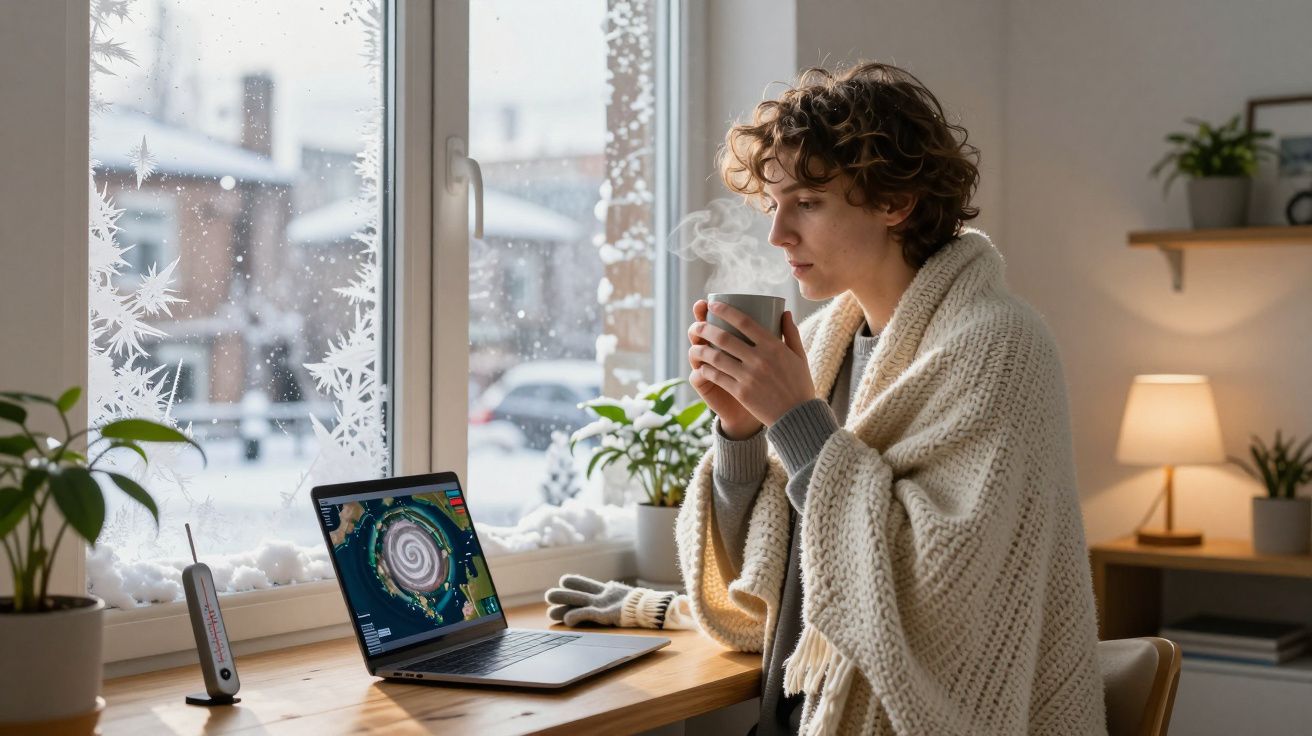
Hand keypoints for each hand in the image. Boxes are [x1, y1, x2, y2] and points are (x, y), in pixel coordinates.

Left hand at [545, 575, 677, 628]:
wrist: (652, 608)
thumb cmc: (640, 605)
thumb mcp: (623, 595)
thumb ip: (612, 593)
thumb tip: (607, 591)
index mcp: (605, 589)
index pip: (582, 582)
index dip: (571, 583)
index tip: (563, 583)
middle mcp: (600, 594)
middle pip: (574, 590)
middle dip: (560, 594)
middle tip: (549, 596)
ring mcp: (602, 603)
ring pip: (575, 600)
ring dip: (561, 604)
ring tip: (550, 611)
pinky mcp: (604, 613)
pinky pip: (585, 614)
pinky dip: (574, 616)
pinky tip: (566, 620)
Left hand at [688, 302, 813, 427]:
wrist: (797, 417)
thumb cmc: (799, 385)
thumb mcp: (800, 356)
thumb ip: (791, 333)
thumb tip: (784, 312)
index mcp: (774, 346)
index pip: (744, 322)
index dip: (725, 311)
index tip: (713, 305)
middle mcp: (759, 359)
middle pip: (724, 338)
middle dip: (705, 328)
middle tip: (697, 325)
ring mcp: (749, 376)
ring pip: (716, 357)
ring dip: (701, 349)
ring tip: (694, 345)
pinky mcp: (741, 392)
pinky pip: (717, 377)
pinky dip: (706, 369)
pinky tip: (701, 365)